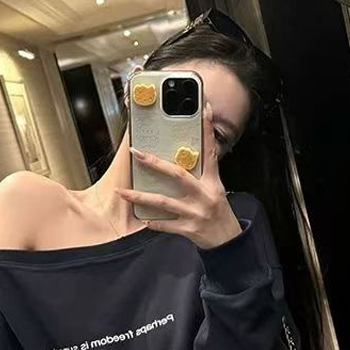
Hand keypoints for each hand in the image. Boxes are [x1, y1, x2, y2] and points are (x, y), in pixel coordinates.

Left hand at [116, 102, 242, 249]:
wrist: (227, 240)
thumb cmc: (219, 212)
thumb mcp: (215, 189)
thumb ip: (201, 173)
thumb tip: (184, 157)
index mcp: (212, 182)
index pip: (210, 151)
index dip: (206, 130)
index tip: (202, 108)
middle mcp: (203, 194)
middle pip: (177, 174)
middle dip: (154, 163)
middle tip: (135, 153)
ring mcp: (195, 212)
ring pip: (163, 201)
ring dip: (140, 197)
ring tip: (122, 192)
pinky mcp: (189, 229)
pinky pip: (166, 224)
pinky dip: (154, 223)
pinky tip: (143, 220)